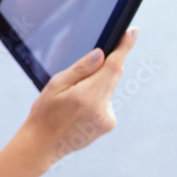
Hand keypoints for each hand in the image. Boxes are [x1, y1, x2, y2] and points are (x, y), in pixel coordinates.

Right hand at [19, 28, 138, 167]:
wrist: (42, 144)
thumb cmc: (44, 113)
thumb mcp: (55, 85)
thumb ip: (80, 69)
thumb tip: (101, 54)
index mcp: (86, 95)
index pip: (113, 66)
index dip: (125, 47)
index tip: (134, 32)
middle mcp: (101, 108)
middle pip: (112, 75)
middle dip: (101, 68)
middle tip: (78, 78)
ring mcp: (106, 118)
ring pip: (108, 89)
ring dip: (96, 87)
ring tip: (73, 102)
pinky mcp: (108, 125)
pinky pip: (107, 102)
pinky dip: (97, 100)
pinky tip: (80, 111)